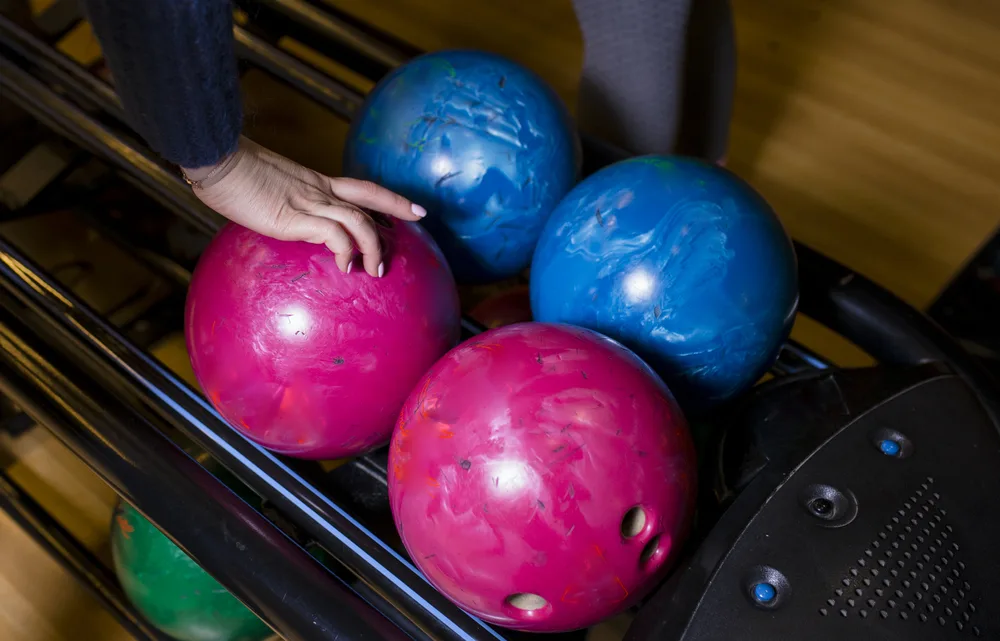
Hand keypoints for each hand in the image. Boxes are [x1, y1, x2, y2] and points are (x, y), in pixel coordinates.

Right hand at [183, 136, 425, 276]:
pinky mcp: (295, 217)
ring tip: (375, 270)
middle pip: (369, 198)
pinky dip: (347, 251)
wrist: (215, 159)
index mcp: (314, 182)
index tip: (414, 210)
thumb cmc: (228, 173)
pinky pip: (335, 235)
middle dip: (397, 214)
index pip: (361, 188)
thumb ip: (281, 204)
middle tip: (411, 232)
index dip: (391, 199)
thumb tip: (279, 218)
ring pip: (359, 221)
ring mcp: (309, 202)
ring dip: (374, 248)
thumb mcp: (263, 189)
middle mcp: (318, 190)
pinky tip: (346, 266)